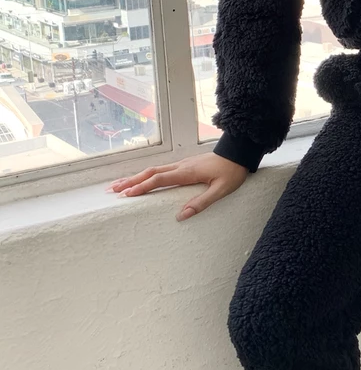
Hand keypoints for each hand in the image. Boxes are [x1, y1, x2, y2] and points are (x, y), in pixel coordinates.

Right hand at [105, 151, 249, 220]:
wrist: (239, 153)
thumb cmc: (232, 172)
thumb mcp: (221, 190)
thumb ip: (201, 203)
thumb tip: (180, 216)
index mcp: (187, 172)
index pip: (159, 180)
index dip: (142, 187)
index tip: (126, 195)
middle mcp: (180, 166)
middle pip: (150, 172)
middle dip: (131, 181)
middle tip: (112, 190)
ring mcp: (181, 164)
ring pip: (153, 170)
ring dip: (135, 177)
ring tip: (120, 185)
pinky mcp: (184, 165)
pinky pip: (160, 170)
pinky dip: (146, 175)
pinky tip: (141, 179)